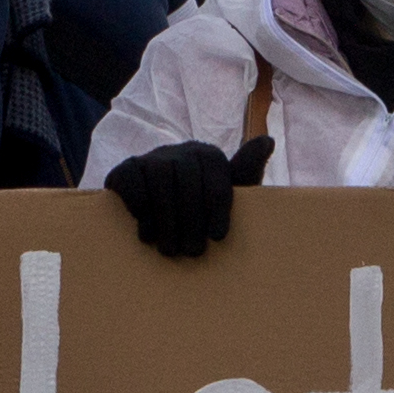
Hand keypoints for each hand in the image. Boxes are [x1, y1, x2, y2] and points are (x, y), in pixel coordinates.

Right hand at [105, 136, 269, 257]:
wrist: (157, 209)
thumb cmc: (201, 207)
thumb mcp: (227, 194)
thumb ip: (247, 172)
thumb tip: (267, 140)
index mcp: (208, 156)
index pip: (216, 173)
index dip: (218, 206)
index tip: (218, 236)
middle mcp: (180, 151)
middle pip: (187, 177)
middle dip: (190, 218)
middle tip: (192, 251)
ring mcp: (151, 158)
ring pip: (159, 177)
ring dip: (165, 217)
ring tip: (170, 249)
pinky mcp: (126, 168)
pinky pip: (130, 179)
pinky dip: (139, 205)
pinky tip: (147, 232)